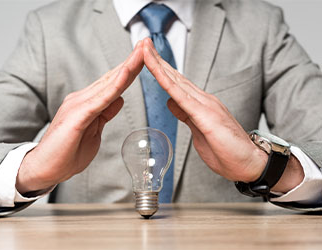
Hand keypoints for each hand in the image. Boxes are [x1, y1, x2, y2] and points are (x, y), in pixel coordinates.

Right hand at [16, 42, 143, 193]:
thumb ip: (105, 113)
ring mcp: (78, 105)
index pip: (112, 83)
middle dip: (131, 61)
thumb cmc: (67, 153)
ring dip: (127, 67)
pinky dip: (115, 85)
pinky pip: (101, 99)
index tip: (144, 57)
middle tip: (146, 43)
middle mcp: (82, 99)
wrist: (45, 169)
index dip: (129, 70)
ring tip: (142, 51)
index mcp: (88, 103)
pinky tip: (126, 74)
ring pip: (109, 84)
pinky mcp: (77, 115)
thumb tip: (119, 99)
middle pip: (112, 78)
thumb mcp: (94, 131)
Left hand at [143, 38, 269, 182]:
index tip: (147, 57)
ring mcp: (206, 105)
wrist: (250, 164)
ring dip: (158, 64)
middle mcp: (203, 100)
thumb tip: (171, 102)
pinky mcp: (206, 115)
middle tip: (142, 42)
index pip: (176, 83)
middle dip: (156, 59)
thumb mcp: (199, 130)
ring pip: (176, 82)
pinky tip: (156, 71)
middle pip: (175, 77)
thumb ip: (185, 115)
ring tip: (145, 48)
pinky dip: (167, 82)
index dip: (161, 69)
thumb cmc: (227, 152)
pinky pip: (181, 96)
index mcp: (201, 104)